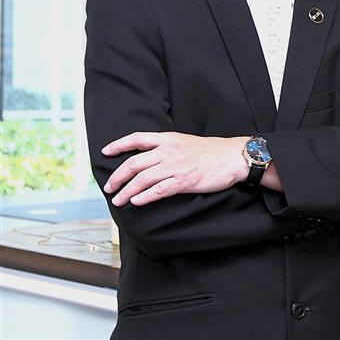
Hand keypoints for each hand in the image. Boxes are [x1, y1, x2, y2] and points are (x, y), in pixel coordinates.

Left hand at [102, 132, 248, 206]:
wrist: (233, 157)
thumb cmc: (212, 151)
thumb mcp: (186, 142)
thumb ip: (168, 147)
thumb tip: (150, 158)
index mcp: (169, 139)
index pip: (137, 138)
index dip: (119, 145)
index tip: (105, 151)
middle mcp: (169, 151)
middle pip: (134, 163)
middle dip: (117, 177)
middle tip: (109, 188)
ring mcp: (175, 166)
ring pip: (142, 179)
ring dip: (126, 191)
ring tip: (119, 200)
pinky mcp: (183, 181)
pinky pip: (158, 190)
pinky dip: (145, 197)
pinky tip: (136, 202)